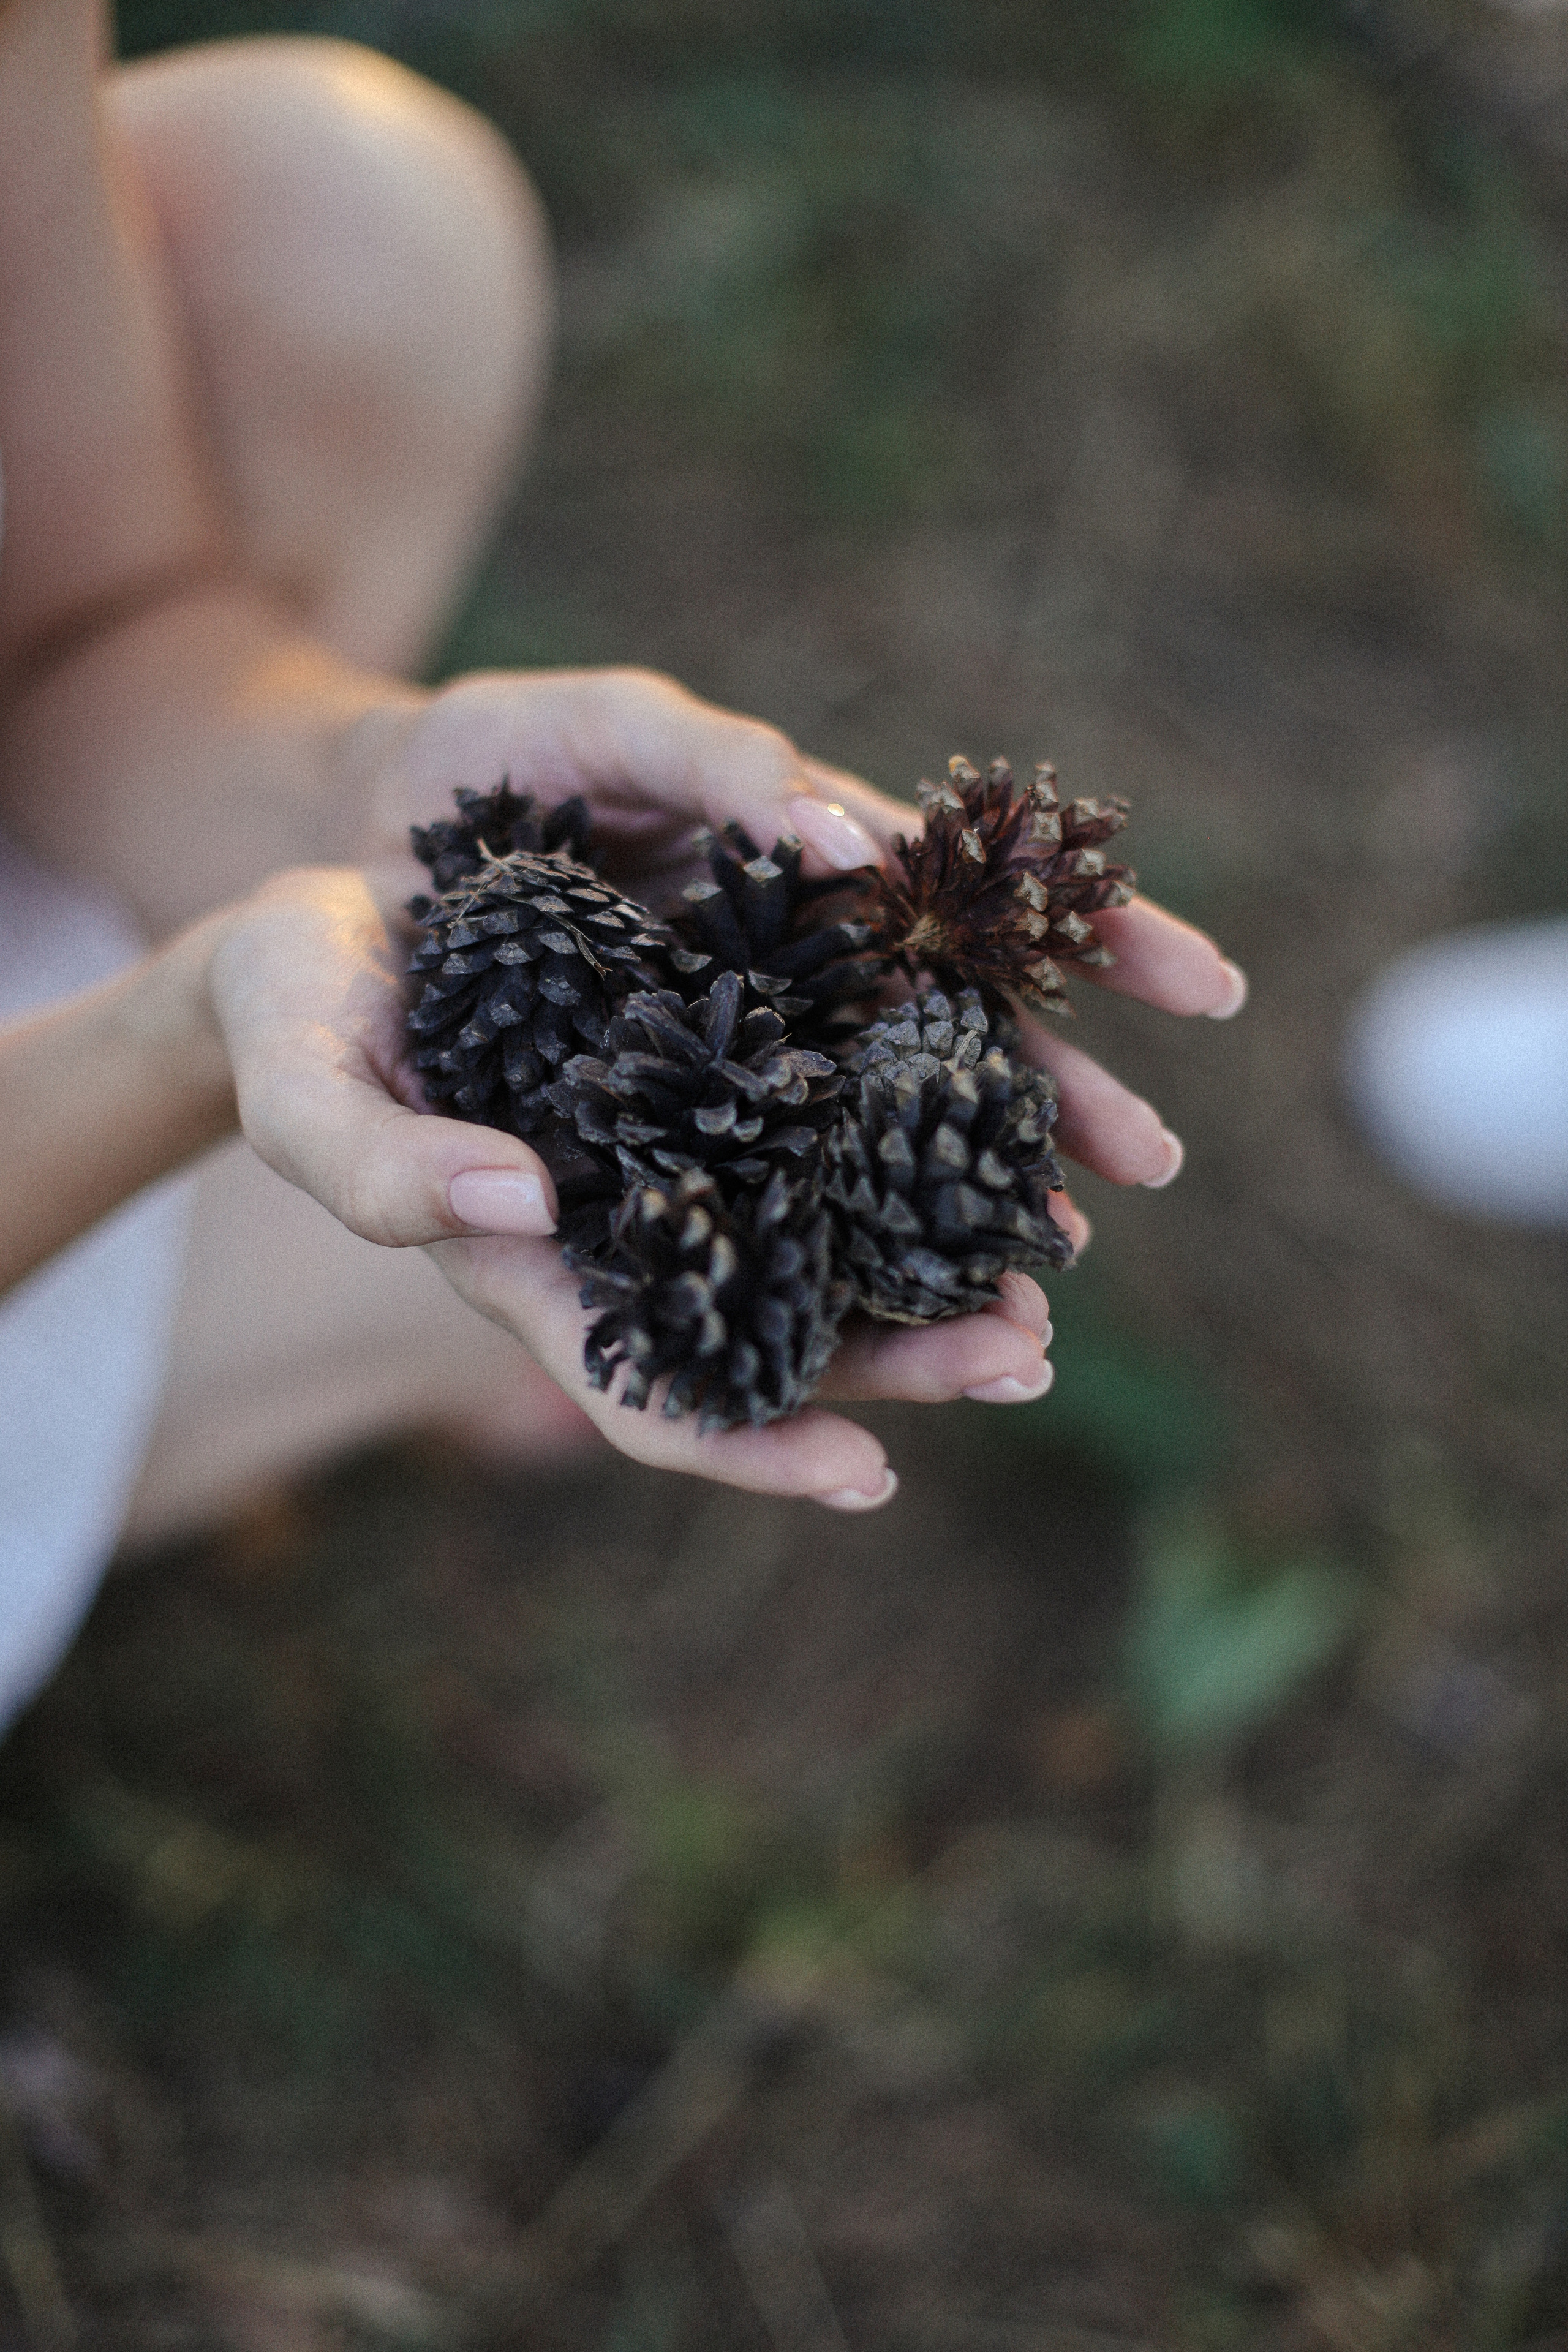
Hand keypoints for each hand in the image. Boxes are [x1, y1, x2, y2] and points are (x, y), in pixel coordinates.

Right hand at [206, 867, 1059, 1508]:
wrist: (321, 932)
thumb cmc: (291, 1020)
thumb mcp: (301, 1090)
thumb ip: (382, 1167)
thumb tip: (523, 1199)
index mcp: (532, 1273)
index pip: (650, 1397)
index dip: (753, 1449)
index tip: (872, 1482)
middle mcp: (626, 1230)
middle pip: (776, 1330)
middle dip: (902, 1359)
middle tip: (1025, 1354)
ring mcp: (676, 1150)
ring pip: (825, 1230)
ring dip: (937, 1255)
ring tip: (1050, 1265)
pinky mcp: (709, 1060)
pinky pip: (822, 1110)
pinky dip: (906, 1127)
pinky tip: (996, 1119)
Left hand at [360, 664, 1246, 1198]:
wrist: (351, 836)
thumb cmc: (482, 757)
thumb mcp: (597, 722)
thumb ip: (719, 754)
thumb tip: (853, 845)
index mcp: (805, 871)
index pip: (980, 911)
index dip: (1094, 943)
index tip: (1204, 988)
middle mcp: (786, 972)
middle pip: (949, 1042)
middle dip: (1054, 1103)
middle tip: (1150, 1170)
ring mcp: (721, 1056)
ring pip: (866, 1141)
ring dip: (954, 1203)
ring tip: (1044, 1278)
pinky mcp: (644, 1129)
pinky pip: (756, 1199)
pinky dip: (828, 1252)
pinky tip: (888, 1308)